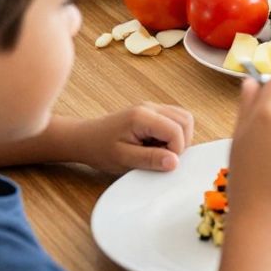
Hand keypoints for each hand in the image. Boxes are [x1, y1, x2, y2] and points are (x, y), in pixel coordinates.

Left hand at [73, 102, 194, 173]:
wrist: (85, 139)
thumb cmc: (100, 149)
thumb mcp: (123, 159)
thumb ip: (150, 159)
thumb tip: (174, 162)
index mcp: (142, 116)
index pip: (176, 130)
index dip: (176, 150)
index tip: (164, 163)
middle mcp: (150, 107)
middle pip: (185, 120)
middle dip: (181, 142)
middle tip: (163, 156)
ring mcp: (152, 107)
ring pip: (183, 118)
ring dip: (178, 137)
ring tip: (159, 149)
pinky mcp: (153, 112)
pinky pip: (175, 119)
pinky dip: (173, 134)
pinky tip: (157, 144)